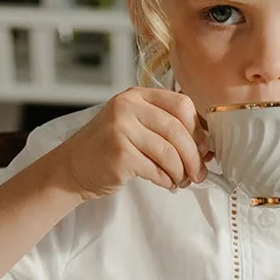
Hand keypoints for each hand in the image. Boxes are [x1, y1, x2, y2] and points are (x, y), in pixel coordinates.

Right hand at [56, 87, 209, 199]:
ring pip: (169, 153)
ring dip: (182, 172)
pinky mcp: (119, 154)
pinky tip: (166, 183)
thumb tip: (206, 148)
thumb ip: (165, 127)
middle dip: (194, 156)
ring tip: (183, 181)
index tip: (203, 148)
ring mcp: (121, 129)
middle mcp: (128, 107)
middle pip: (178, 130)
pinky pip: (156, 170)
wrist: (73, 166)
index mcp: (137, 95)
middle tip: (199, 173)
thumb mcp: (135, 125)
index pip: (182, 105)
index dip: (198, 129)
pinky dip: (167, 180)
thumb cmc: (109, 147)